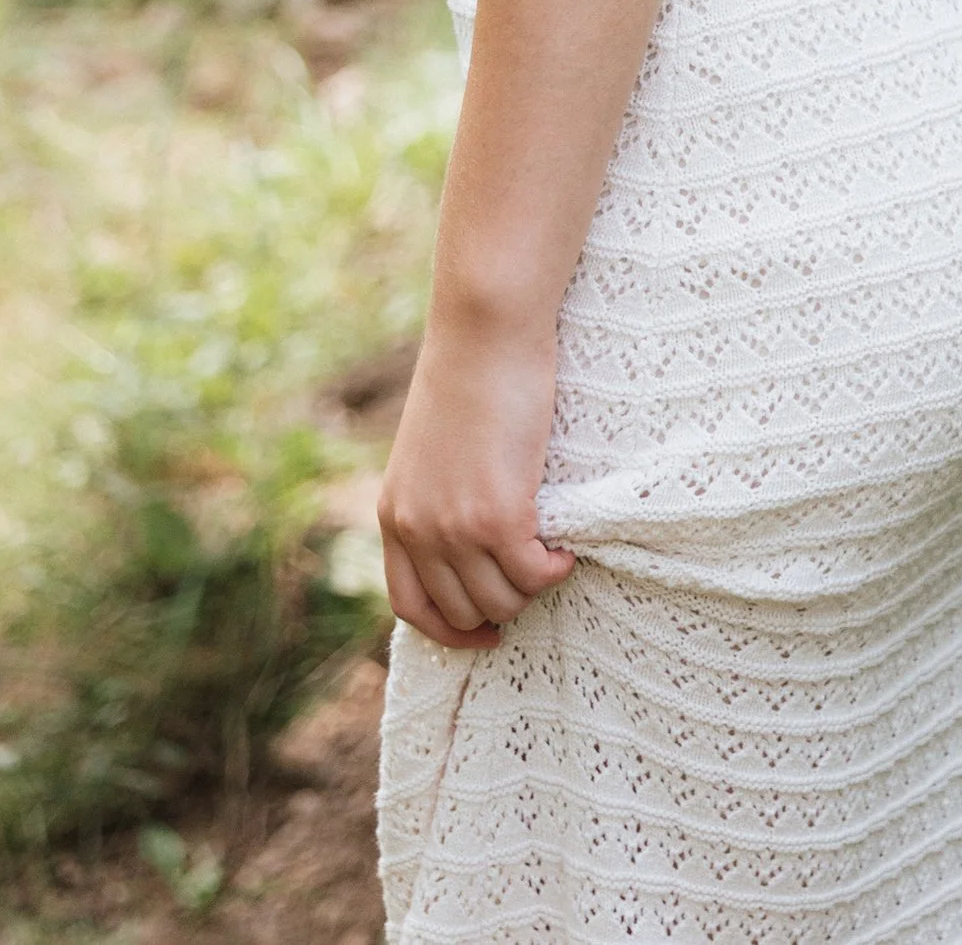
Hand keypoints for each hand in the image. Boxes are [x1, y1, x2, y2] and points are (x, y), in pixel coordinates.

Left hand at [377, 309, 576, 649]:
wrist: (485, 332)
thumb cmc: (469, 375)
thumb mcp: (432, 449)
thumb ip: (437, 496)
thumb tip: (468, 540)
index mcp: (395, 513)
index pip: (410, 606)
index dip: (449, 630)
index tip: (483, 629)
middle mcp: (418, 529)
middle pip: (462, 610)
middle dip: (501, 605)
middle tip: (531, 575)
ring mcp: (456, 527)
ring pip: (501, 600)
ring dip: (531, 587)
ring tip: (550, 554)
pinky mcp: (498, 516)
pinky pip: (532, 575)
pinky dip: (554, 570)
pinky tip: (565, 548)